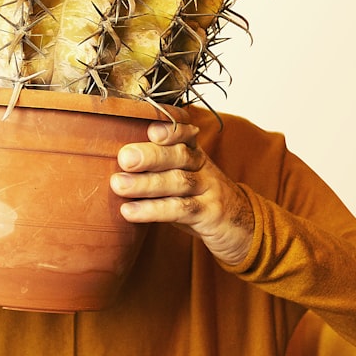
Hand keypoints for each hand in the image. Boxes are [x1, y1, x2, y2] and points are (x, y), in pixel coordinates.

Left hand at [110, 120, 254, 265]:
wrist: (245, 228)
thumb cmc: (201, 200)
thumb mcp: (184, 179)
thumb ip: (156, 168)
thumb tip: (109, 163)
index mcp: (194, 153)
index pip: (185, 132)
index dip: (170, 127)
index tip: (149, 127)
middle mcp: (203, 167)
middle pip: (180, 154)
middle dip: (151, 154)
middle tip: (124, 157)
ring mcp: (210, 190)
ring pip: (179, 181)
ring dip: (146, 183)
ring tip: (118, 184)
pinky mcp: (211, 215)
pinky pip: (181, 210)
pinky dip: (153, 210)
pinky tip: (130, 211)